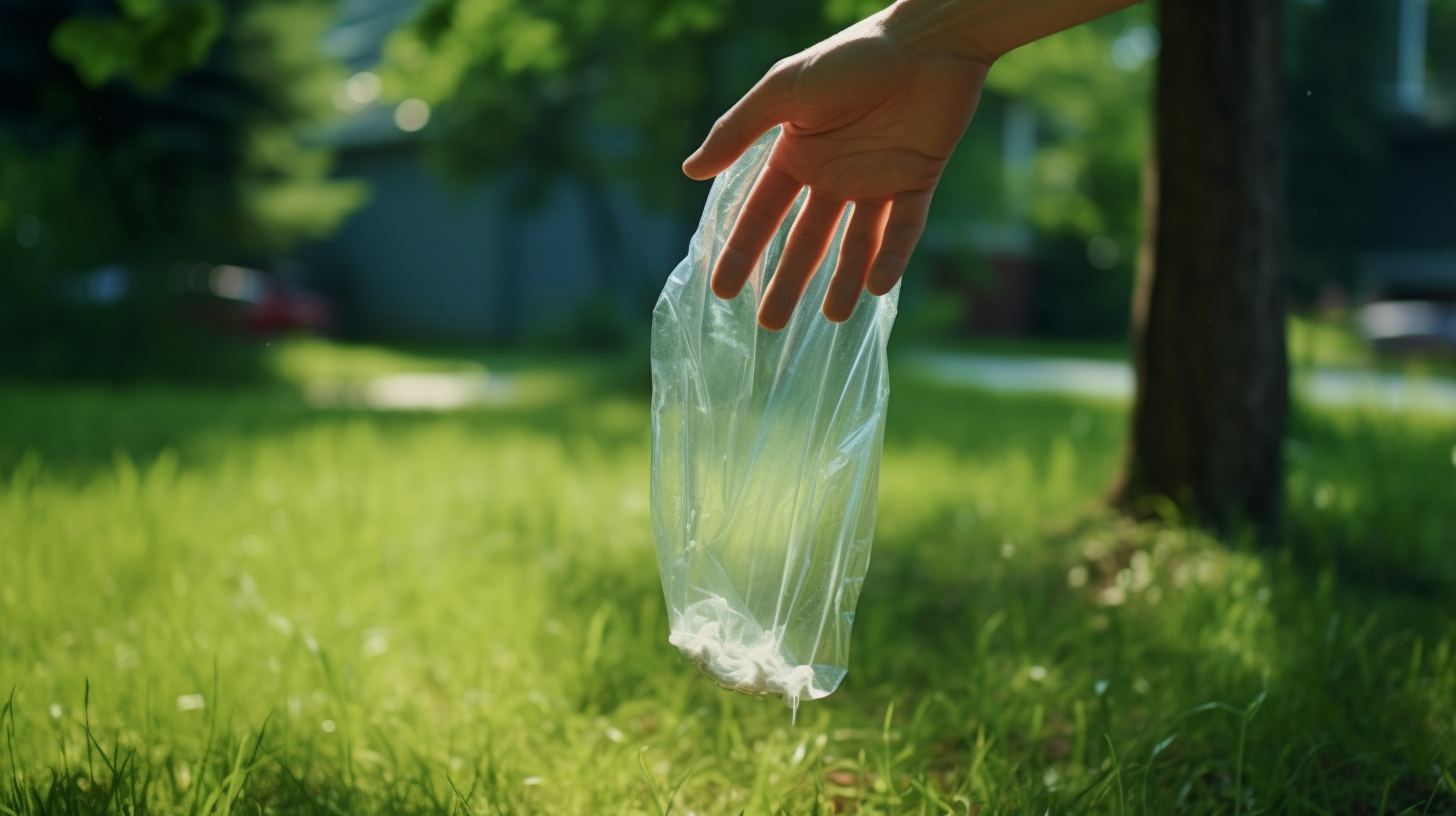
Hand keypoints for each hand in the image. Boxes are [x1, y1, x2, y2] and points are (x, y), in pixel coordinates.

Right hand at [682, 9, 990, 329]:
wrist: (928, 40)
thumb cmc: (852, 56)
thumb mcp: (785, 90)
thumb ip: (739, 130)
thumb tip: (688, 170)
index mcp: (798, 150)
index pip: (763, 211)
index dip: (743, 249)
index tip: (723, 290)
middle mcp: (834, 172)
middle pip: (806, 239)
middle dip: (788, 280)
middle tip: (771, 325)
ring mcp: (877, 179)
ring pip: (856, 243)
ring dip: (844, 280)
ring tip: (833, 317)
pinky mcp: (918, 180)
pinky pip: (902, 230)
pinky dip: (891, 258)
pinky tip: (876, 288)